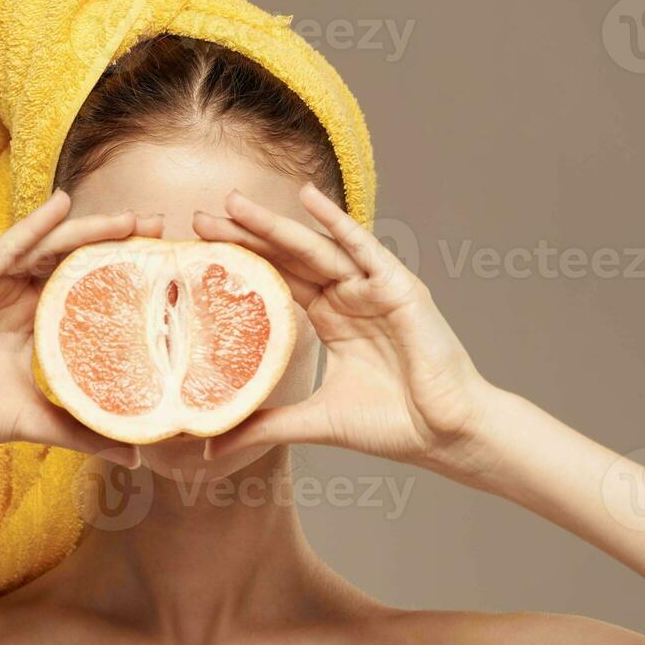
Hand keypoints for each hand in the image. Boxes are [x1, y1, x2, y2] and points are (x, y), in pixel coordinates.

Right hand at [0, 191, 155, 474]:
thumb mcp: (37, 420)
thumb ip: (83, 430)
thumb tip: (134, 456)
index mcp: (31, 319)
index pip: (82, 282)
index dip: (120, 267)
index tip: (163, 261)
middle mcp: (13, 295)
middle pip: (71, 257)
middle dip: (114, 239)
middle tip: (156, 226)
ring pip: (45, 247)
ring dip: (86, 229)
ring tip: (128, 219)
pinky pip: (5, 249)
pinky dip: (34, 227)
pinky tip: (60, 207)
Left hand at [194, 184, 499, 484]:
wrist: (448, 436)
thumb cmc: (394, 425)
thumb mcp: (316, 421)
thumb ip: (266, 425)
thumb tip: (213, 448)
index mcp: (332, 319)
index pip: (277, 281)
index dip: (240, 264)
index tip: (197, 251)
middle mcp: (349, 297)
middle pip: (288, 258)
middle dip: (244, 237)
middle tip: (197, 218)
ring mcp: (373, 289)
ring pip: (315, 248)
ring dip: (275, 224)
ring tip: (234, 203)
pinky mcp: (398, 288)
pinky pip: (363, 247)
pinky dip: (336, 221)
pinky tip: (307, 197)